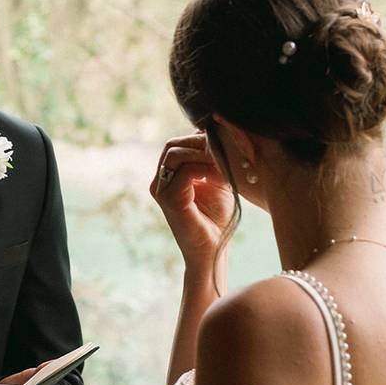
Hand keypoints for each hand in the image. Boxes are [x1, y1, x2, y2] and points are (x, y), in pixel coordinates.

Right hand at [150, 133, 233, 271]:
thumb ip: (212, 160)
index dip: (199, 139)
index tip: (225, 142)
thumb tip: (216, 133)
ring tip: (225, 162)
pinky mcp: (169, 200)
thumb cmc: (216, 218)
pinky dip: (206, 169)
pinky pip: (186, 171)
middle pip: (173, 144)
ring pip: (176, 153)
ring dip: (204, 154)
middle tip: (226, 149)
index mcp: (168, 175)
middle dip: (200, 143)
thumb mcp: (216, 181)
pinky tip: (222, 176)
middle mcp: (159, 181)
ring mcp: (161, 190)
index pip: (177, 144)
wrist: (212, 250)